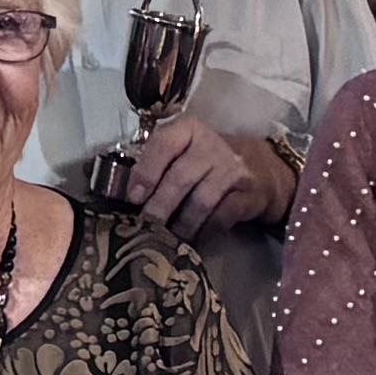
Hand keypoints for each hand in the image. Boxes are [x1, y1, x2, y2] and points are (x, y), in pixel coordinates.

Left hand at [122, 119, 298, 240]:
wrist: (264, 169)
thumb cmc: (211, 161)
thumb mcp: (185, 150)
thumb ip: (155, 162)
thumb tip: (111, 183)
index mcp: (189, 130)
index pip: (164, 143)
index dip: (146, 170)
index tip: (133, 197)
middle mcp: (212, 145)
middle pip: (180, 178)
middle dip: (159, 207)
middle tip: (144, 228)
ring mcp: (233, 169)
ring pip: (200, 202)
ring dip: (180, 226)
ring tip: (165, 242)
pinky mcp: (248, 194)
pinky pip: (220, 218)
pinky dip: (203, 234)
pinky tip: (191, 244)